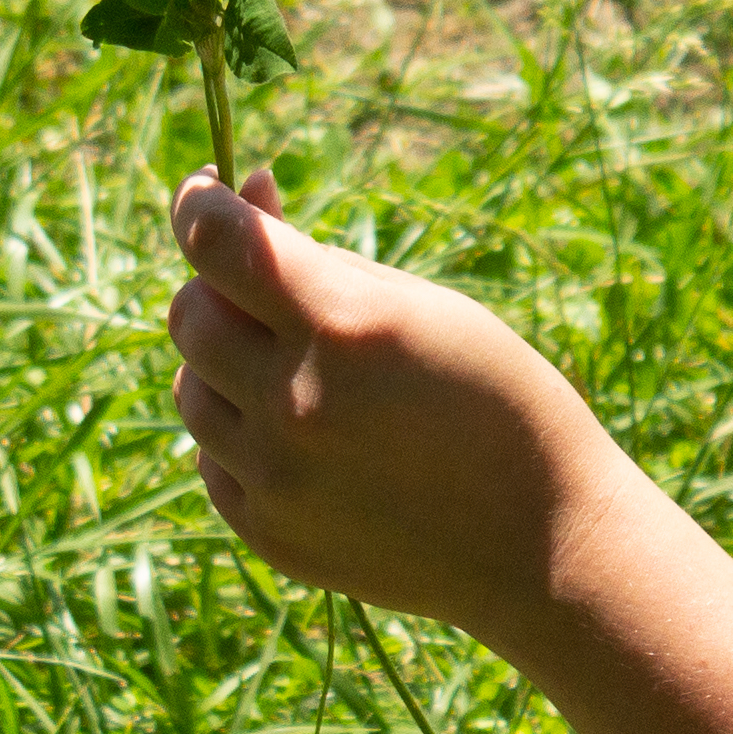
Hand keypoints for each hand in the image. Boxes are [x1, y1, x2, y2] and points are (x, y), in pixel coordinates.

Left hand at [164, 174, 645, 635]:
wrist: (543, 541)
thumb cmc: (496, 397)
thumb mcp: (422, 305)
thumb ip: (321, 259)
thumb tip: (240, 202)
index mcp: (345, 327)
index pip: (215, 243)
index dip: (199, 205)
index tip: (206, 192)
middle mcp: (295, 402)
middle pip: (190, 314)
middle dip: (218, 287)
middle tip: (268, 290)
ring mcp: (275, 478)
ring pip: (192, 388)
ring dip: (225, 364)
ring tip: (302, 370)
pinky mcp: (269, 533)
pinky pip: (214, 458)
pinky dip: (243, 433)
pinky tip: (311, 436)